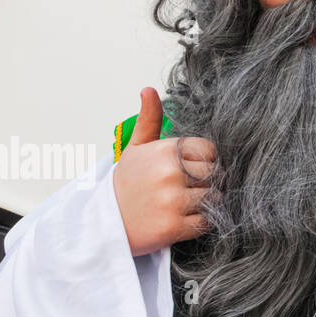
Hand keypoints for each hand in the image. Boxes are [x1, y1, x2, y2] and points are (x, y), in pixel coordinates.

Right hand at [111, 87, 216, 256]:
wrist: (100, 225)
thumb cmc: (125, 184)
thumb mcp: (135, 148)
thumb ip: (149, 119)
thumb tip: (149, 89)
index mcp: (165, 150)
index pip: (211, 151)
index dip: (204, 163)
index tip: (190, 171)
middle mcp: (170, 173)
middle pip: (216, 174)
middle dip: (208, 183)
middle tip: (188, 191)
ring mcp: (172, 200)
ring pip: (215, 198)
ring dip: (207, 205)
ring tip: (184, 206)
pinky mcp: (172, 226)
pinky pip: (207, 222)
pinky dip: (201, 223)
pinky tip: (183, 220)